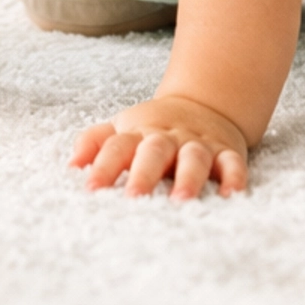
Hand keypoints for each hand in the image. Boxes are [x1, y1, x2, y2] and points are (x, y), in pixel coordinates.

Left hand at [71, 94, 248, 200]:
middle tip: (134, 198)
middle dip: (144, 173)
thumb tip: (71, 165)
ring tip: (181, 201)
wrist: (205, 102)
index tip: (91, 189)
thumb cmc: (154, 127)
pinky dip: (234, 178)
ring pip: (194, 157)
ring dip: (188, 178)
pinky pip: (232, 164)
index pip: (117, 146)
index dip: (103, 165)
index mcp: (139, 132)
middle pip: (155, 150)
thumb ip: (95, 141)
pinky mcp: (226, 152)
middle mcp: (168, 137)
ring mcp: (198, 144)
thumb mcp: (123, 127)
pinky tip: (230, 196)